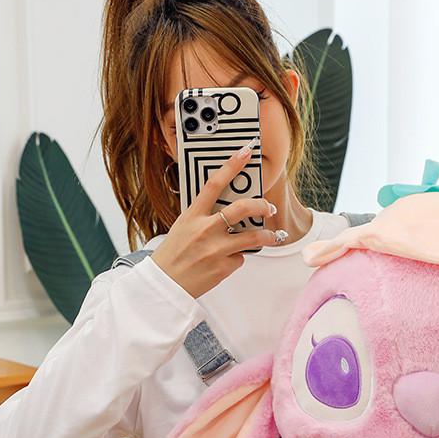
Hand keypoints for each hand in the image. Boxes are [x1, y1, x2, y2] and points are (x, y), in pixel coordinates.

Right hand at [151, 145, 283, 297]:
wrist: (165, 285)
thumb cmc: (173, 254)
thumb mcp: (183, 227)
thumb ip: (204, 217)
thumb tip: (229, 211)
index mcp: (192, 216)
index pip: (214, 184)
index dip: (232, 165)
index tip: (246, 153)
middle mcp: (205, 230)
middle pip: (242, 209)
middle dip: (262, 205)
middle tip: (269, 207)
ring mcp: (216, 250)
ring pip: (253, 237)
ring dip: (268, 236)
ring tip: (273, 236)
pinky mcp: (223, 268)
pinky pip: (240, 258)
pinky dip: (237, 258)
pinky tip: (226, 261)